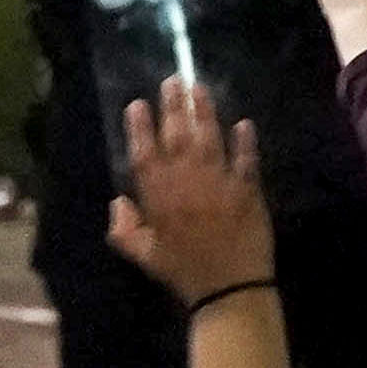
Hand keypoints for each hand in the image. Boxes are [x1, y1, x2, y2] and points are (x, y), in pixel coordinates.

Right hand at [107, 79, 276, 303]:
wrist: (229, 287)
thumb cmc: (183, 272)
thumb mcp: (143, 255)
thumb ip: (124, 229)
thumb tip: (118, 201)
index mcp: (158, 196)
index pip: (144, 153)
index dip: (140, 127)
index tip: (137, 103)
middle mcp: (187, 181)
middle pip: (177, 135)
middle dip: (173, 105)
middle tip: (173, 79)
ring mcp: (219, 182)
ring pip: (209, 138)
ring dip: (205, 111)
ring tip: (200, 88)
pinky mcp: (248, 189)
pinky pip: (246, 159)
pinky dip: (245, 141)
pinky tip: (244, 123)